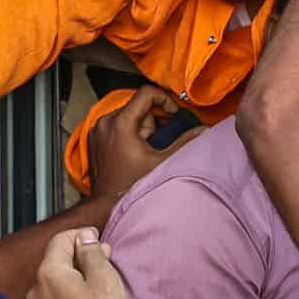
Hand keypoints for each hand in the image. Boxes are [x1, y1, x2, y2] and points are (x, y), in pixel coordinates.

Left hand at [24, 227, 130, 298]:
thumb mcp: (106, 280)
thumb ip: (92, 252)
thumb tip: (85, 237)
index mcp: (50, 274)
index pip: (61, 240)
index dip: (81, 235)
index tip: (95, 238)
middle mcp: (34, 293)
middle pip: (55, 264)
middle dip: (77, 260)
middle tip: (102, 265)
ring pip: (51, 289)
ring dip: (70, 285)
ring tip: (94, 294)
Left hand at [88, 86, 204, 198]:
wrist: (106, 204)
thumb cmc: (131, 186)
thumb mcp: (162, 162)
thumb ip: (184, 142)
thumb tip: (203, 130)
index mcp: (121, 123)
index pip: (146, 93)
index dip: (164, 100)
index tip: (172, 114)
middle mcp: (105, 122)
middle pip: (138, 106)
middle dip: (152, 121)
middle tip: (156, 142)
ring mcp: (98, 129)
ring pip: (128, 115)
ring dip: (141, 127)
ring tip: (144, 149)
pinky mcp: (95, 137)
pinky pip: (117, 124)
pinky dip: (128, 131)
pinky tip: (133, 150)